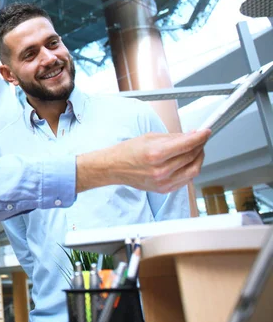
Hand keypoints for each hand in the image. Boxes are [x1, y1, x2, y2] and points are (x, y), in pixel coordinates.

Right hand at [77, 130, 209, 193]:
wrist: (114, 168)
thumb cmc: (128, 151)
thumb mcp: (150, 137)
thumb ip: (174, 137)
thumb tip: (192, 135)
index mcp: (156, 154)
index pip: (187, 144)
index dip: (200, 137)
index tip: (206, 132)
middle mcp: (161, 170)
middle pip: (192, 156)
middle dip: (200, 145)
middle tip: (201, 138)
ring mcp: (163, 182)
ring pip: (193, 170)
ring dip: (199, 158)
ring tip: (196, 150)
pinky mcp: (164, 189)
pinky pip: (186, 180)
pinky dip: (191, 169)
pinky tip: (188, 162)